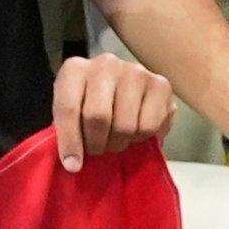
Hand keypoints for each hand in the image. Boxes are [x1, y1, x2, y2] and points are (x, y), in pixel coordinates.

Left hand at [48, 51, 173, 169]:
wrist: (122, 83)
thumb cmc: (89, 99)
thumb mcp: (71, 108)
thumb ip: (68, 129)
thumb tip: (73, 164)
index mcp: (75, 68)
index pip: (68, 108)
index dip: (70, 141)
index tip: (73, 165)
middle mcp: (105, 63)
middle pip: (98, 117)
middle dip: (97, 144)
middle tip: (98, 150)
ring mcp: (135, 72)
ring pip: (126, 125)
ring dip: (119, 143)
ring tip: (115, 140)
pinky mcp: (161, 84)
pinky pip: (150, 126)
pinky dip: (141, 138)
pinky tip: (135, 132)